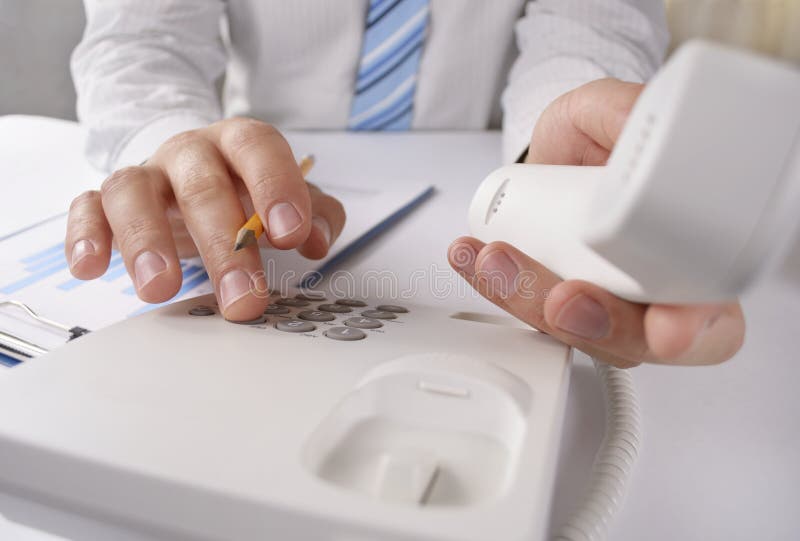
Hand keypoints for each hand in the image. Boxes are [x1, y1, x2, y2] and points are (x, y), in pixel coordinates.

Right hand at [66, 117, 344, 320]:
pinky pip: (87, 207)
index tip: (290, 235)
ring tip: (161, 289)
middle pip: (202, 186)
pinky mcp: (106, 200)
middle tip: (243, 298)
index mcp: (239, 143)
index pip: (258, 148)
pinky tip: (91, 269)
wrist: (190, 171)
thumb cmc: (244, 188)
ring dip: (146, 241)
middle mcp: (190, 152)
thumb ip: (316, 213)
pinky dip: (86, 235)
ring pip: (133, 193)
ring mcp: (146, 174)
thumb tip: (319, 240)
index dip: (275, 187)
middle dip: (224, 245)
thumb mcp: (286, 198)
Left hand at [449, 79, 744, 366]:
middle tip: (562, 295)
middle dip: (593, 323)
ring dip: (528, 302)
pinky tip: (472, 259)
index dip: (696, 331)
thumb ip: (629, 113)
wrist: (556, 155)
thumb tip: (639, 128)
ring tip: (496, 257)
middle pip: (633, 341)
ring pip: (570, 334)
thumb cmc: (599, 141)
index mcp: (696, 259)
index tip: (669, 326)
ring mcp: (598, 308)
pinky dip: (496, 289)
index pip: (714, 319)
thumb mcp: (612, 109)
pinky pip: (524, 315)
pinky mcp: (549, 306)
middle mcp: (650, 296)